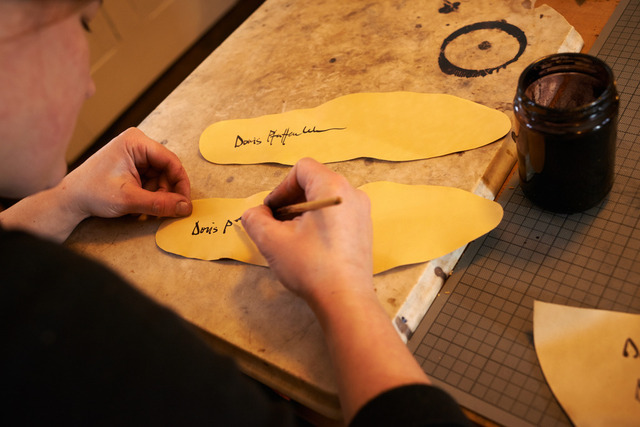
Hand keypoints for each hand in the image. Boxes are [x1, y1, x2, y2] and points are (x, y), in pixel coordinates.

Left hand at [63, 128, 191, 219]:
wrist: (70, 199)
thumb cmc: (92, 192)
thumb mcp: (129, 200)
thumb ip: (160, 204)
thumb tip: (186, 207)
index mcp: (136, 142)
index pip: (171, 161)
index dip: (181, 183)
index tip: (185, 203)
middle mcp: (137, 144)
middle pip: (167, 170)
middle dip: (167, 192)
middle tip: (165, 210)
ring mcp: (135, 155)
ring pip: (161, 177)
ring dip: (158, 196)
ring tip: (144, 209)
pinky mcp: (132, 166)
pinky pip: (152, 180)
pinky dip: (150, 195)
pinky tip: (139, 204)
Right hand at [241, 157, 372, 303]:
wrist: (345, 299)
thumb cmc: (311, 266)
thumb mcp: (272, 241)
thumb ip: (255, 220)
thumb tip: (253, 214)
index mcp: (332, 187)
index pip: (302, 169)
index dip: (281, 187)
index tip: (271, 211)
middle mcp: (352, 194)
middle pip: (314, 182)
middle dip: (290, 200)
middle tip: (276, 224)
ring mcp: (361, 212)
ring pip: (325, 200)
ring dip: (303, 212)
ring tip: (290, 237)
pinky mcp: (364, 230)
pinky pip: (338, 214)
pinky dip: (319, 222)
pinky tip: (309, 246)